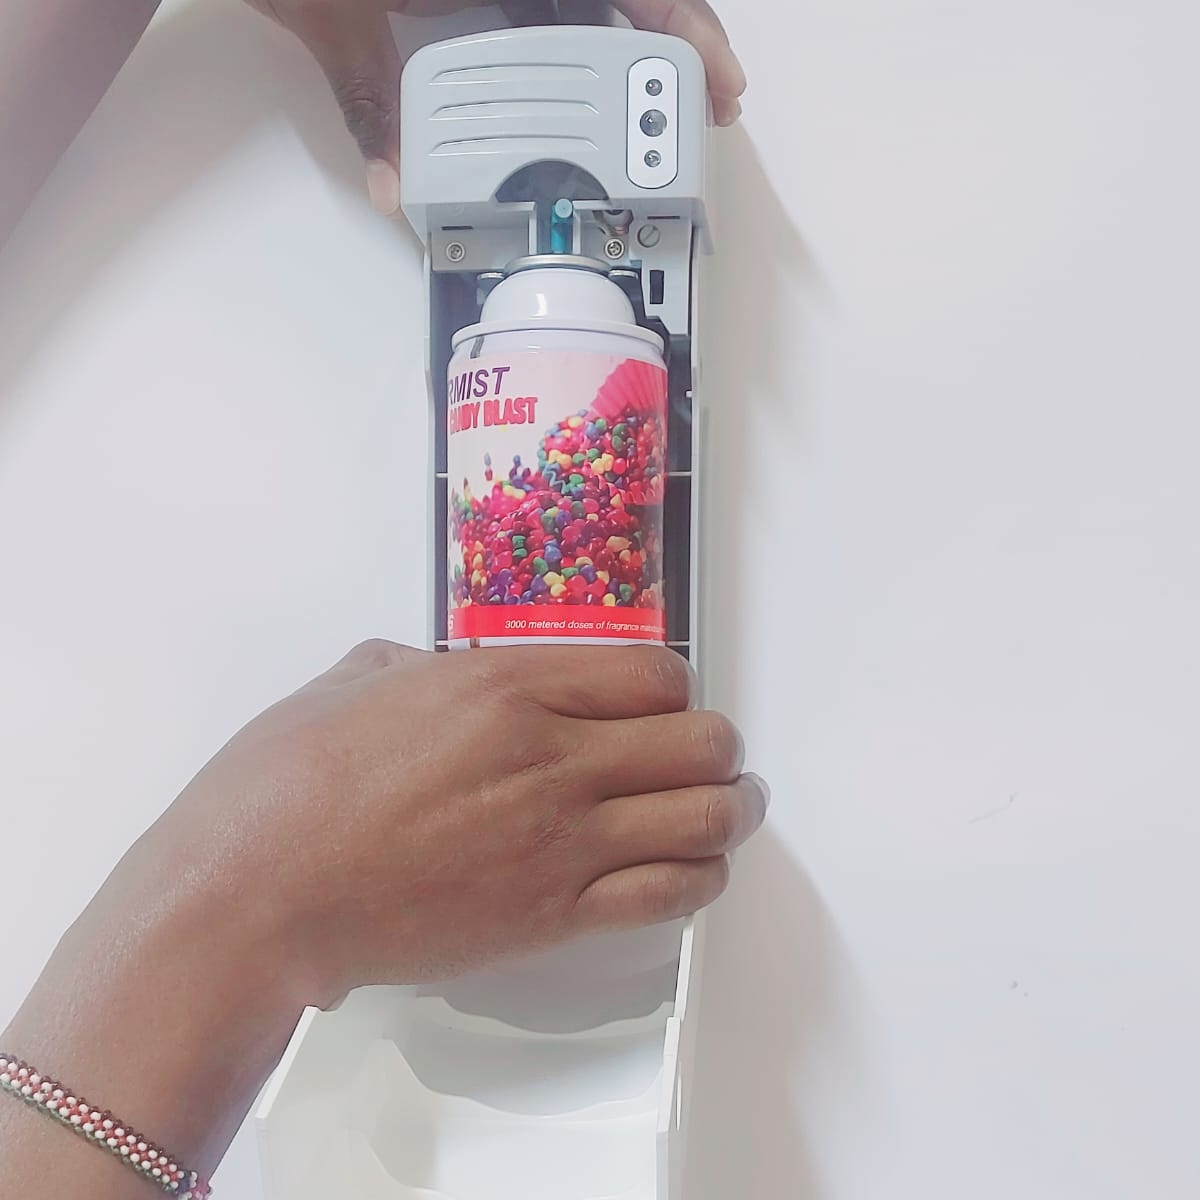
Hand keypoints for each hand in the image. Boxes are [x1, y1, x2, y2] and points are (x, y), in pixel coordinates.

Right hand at [161, 640, 766, 999]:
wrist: (258, 894)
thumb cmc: (286, 780)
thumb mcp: (354, 681)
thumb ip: (416, 667)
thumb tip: (431, 669)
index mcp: (509, 683)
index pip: (654, 675)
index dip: (673, 689)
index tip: (659, 704)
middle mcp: (555, 756)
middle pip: (702, 742)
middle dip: (714, 747)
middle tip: (701, 757)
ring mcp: (562, 842)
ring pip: (705, 819)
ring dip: (727, 812)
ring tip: (722, 811)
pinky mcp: (551, 918)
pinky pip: (669, 895)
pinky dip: (699, 879)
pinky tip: (689, 871)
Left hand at [245, 0, 746, 212]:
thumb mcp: (334, 17)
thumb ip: (370, 98)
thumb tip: (393, 188)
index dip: (684, 27)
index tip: (719, 82)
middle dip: (678, 41)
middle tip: (709, 105)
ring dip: (638, 45)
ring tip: (665, 105)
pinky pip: (548, 9)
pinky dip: (580, 42)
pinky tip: (595, 83)